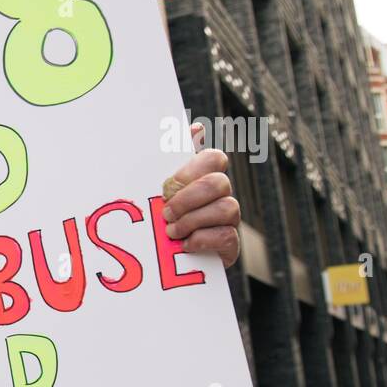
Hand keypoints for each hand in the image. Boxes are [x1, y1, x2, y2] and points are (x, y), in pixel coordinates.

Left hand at [161, 123, 240, 267]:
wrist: (164, 260)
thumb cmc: (160, 217)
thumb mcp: (156, 189)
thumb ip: (169, 161)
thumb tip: (195, 127)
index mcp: (203, 178)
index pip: (214, 158)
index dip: (193, 169)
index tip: (169, 184)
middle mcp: (220, 195)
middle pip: (218, 183)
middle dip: (189, 198)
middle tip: (166, 212)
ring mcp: (228, 219)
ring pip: (227, 208)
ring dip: (193, 220)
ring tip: (172, 232)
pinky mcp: (229, 244)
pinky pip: (227, 235)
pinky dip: (202, 240)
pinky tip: (185, 245)